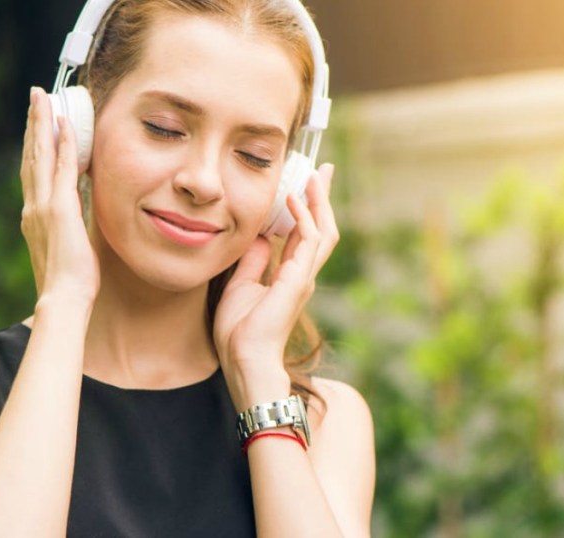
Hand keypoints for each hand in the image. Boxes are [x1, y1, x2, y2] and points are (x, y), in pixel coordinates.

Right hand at [19, 87, 99, 305]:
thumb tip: (79, 214)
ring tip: (45, 98)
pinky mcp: (60, 209)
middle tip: (37, 96)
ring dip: (44, 124)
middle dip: (35, 124)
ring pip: (41, 155)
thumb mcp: (67, 246)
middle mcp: (33, 207)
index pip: (33, 171)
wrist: (63, 299)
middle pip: (32, 155)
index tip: (38, 122)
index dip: (35, 144)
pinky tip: (66, 125)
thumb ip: (69, 226)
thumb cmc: (69, 282)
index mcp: (34, 216)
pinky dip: (64, 145)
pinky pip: (63, 169)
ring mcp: (44, 206)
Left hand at [213, 164, 337, 410]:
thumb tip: (259, 237)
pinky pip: (309, 240)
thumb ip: (253, 260)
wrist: (245, 358)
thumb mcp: (240, 285)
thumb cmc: (240, 332)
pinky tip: (293, 199)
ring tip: (315, 175)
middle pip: (321, 227)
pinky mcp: (299, 279)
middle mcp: (302, 274)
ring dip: (319, 201)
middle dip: (321, 198)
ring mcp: (304, 276)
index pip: (303, 234)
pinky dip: (304, 217)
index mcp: (290, 275)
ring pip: (322, 230)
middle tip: (321, 170)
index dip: (305, 208)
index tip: (303, 184)